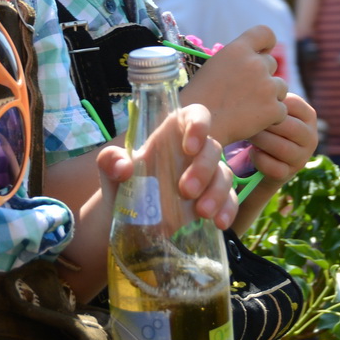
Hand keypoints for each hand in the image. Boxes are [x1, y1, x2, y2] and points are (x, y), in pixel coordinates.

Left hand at [96, 103, 237, 230]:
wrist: (126, 221)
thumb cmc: (121, 186)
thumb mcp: (109, 171)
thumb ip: (109, 161)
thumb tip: (124, 167)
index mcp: (170, 137)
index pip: (194, 116)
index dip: (199, 124)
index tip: (190, 146)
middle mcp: (192, 154)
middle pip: (212, 148)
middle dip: (203, 168)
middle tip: (185, 190)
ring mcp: (206, 179)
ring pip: (225, 174)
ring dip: (217, 192)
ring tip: (201, 213)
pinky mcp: (212, 202)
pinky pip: (230, 200)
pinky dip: (229, 210)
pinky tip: (219, 223)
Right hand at [180, 26, 286, 144]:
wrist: (200, 128)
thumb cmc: (201, 99)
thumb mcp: (215, 67)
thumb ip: (237, 60)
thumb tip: (256, 57)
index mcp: (238, 49)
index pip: (265, 33)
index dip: (266, 43)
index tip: (263, 52)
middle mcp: (255, 64)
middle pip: (271, 64)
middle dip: (263, 76)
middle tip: (246, 92)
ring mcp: (267, 86)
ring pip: (281, 87)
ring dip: (270, 96)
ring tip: (247, 107)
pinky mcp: (273, 109)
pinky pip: (281, 110)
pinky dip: (271, 117)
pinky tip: (252, 120)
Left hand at [246, 94, 318, 184]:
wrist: (266, 159)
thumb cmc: (267, 126)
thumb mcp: (274, 111)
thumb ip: (271, 98)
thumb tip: (252, 82)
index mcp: (309, 115)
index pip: (292, 104)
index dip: (270, 103)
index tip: (252, 101)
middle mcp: (311, 137)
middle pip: (288, 127)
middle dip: (265, 123)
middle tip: (244, 118)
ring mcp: (302, 158)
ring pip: (281, 148)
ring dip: (261, 140)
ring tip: (247, 134)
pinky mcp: (288, 174)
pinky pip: (273, 167)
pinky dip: (259, 159)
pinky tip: (252, 151)